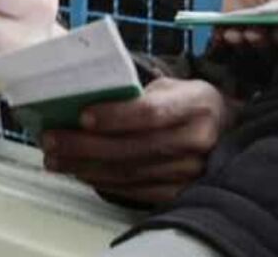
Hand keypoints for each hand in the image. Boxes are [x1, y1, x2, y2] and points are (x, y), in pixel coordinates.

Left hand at [40, 78, 228, 204]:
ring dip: (86, 166)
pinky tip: (81, 172)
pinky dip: (104, 181)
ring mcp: (191, 172)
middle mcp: (197, 140)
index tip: (82, 116)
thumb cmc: (190, 103)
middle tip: (51, 140)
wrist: (227, 133)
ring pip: (129, 172)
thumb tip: (87, 100)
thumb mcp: (173, 86)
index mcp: (197, 104)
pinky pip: (136, 190)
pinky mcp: (181, 192)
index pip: (151, 113)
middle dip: (85, 145)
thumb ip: (138, 92)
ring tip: (56, 158)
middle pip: (133, 147)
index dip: (115, 116)